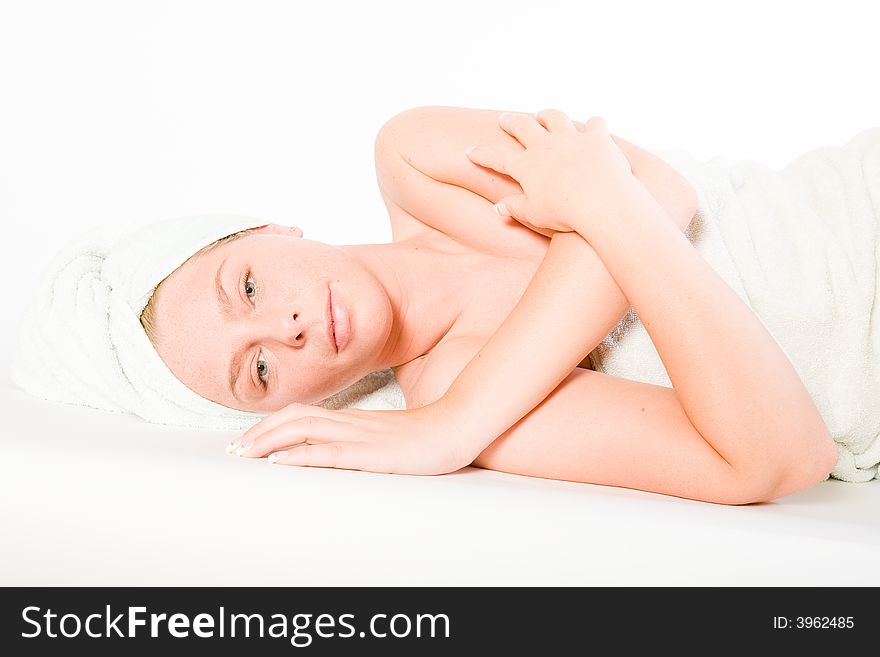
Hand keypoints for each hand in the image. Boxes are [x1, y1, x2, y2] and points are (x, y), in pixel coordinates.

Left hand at [226, 398, 480, 474]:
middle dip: (260, 432)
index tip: (249, 440)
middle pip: (293, 418)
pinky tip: (281, 461)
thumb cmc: (423, 435)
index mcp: (351, 419)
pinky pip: (328, 451)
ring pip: (303, 430)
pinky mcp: (370, 452)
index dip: (271, 425)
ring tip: (245, 454)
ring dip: (269, 441)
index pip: (301, 415)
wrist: (455, 427)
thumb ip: (359, 440)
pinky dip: (300, 454)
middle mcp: (350, 422)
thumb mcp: (385, 438)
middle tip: (235, 450)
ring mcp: (359, 435)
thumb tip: (336, 450)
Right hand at [466, 110, 638, 236]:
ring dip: (547, 115)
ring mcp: (572, 138)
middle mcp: (546, 146)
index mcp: (526, 166)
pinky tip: (593, 128)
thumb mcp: (534, 215)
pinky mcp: (598, 138)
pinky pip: (595, 124)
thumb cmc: (565, 214)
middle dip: (511, 122)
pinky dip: (593, 126)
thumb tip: (498, 208)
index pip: (496, 157)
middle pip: (522, 125)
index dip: (481, 154)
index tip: (471, 151)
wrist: (601, 202)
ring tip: (543, 116)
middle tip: (504, 120)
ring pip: (555, 117)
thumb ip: (515, 208)